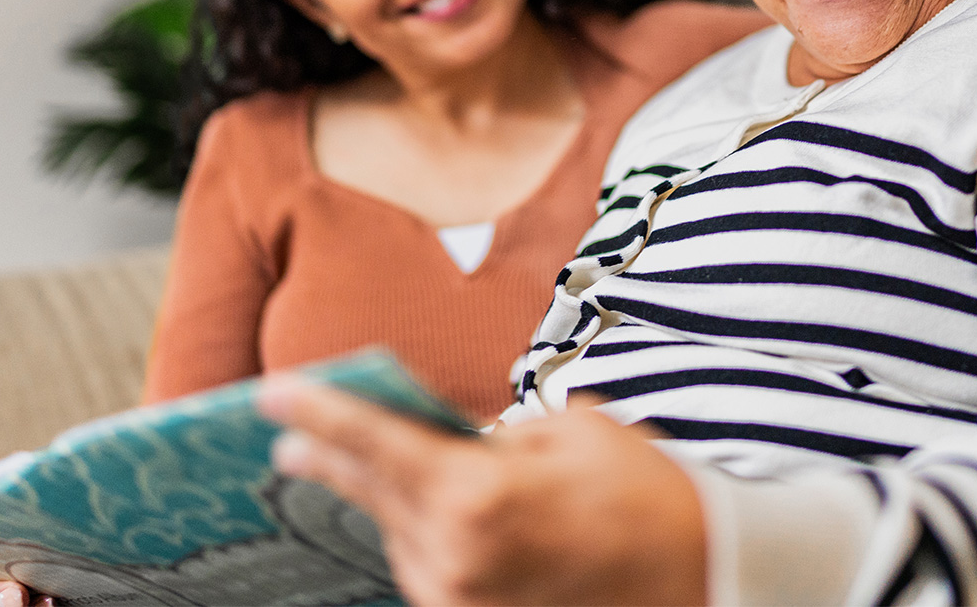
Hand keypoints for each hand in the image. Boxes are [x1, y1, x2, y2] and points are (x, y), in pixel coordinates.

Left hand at [258, 376, 707, 606]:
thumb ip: (492, 435)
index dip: (321, 413)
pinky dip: (424, 539)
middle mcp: (458, 555)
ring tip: (369, 469)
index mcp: (479, 494)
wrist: (703, 575)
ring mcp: (464, 600)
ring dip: (389, 503)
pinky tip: (427, 516)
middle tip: (287, 436)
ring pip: (400, 538)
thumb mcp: (569, 433)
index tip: (272, 391)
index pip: (377, 443)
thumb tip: (448, 437)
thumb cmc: (642, 492)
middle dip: (331, 461)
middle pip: (374, 495)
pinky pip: (429, 572)